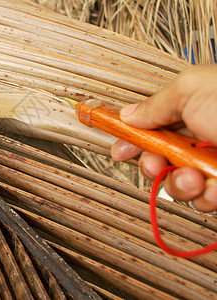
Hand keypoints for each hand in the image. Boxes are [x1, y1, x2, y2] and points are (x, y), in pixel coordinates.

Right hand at [111, 65, 216, 211]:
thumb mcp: (191, 90)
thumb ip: (154, 104)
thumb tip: (128, 115)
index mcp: (191, 110)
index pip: (151, 127)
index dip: (131, 139)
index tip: (117, 150)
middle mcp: (200, 138)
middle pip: (158, 158)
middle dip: (150, 165)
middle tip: (153, 164)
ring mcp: (213, 164)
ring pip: (176, 183)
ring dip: (178, 183)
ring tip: (193, 177)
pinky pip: (202, 200)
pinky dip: (204, 196)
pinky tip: (214, 187)